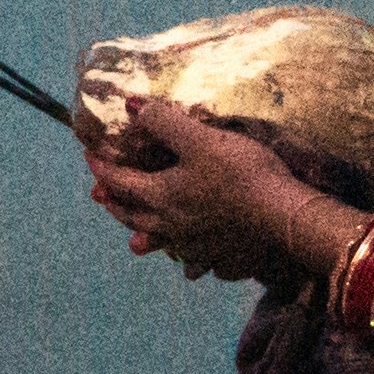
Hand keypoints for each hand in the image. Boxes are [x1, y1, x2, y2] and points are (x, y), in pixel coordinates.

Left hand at [90, 98, 354, 284]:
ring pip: (160, 242)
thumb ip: (164, 122)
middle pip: (133, 215)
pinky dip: (188, 260)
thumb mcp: (200, 139)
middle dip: (115, 203)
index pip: (120, 181)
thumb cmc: (240, 173)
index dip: (102, 167)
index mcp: (161, 195)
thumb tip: (132, 106)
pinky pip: (196, 261)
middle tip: (101, 197)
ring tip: (135, 243)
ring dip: (143, 237)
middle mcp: (171, 224)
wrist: (283, 216)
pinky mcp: (221, 256)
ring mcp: (196, 245)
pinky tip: (193, 267)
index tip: (89, 156)